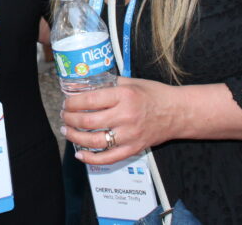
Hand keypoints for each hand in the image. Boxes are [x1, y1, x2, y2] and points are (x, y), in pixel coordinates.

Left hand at [60, 77, 181, 164]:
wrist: (178, 112)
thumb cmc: (155, 95)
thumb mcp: (131, 82)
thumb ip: (109, 84)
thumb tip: (86, 85)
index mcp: (123, 96)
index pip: (89, 100)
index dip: (72, 103)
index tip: (66, 102)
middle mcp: (125, 116)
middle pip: (87, 121)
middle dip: (69, 119)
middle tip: (64, 116)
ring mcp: (129, 135)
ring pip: (94, 141)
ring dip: (75, 137)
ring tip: (67, 132)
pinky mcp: (133, 148)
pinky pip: (108, 158)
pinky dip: (91, 159)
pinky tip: (80, 154)